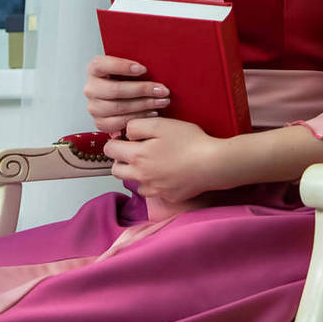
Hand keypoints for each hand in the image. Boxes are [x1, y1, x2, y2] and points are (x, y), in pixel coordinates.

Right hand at [83, 55, 169, 132]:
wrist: (120, 97)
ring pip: (119, 107)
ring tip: (162, 101)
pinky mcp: (100, 122)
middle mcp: (91, 88)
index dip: (123, 67)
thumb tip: (156, 63)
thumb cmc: (127, 78)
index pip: (103, 65)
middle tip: (162, 90)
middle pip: (115, 90)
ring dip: (144, 105)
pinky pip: (120, 122)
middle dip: (142, 90)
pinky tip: (152, 112)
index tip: (143, 69)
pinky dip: (138, 117)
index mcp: (94, 69)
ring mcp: (94, 107)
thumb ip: (134, 65)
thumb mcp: (127, 67)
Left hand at [104, 117, 220, 203]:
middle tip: (136, 150)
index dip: (115, 141)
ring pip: (134, 182)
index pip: (110, 150)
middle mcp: (141, 176)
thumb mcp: (161, 124)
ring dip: (137, 173)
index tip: (126, 137)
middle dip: (121, 159)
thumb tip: (125, 133)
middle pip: (116, 170)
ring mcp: (154, 189)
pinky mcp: (167, 197)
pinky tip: (166, 173)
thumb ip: (136, 126)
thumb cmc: (189, 141)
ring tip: (153, 161)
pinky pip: (152, 191)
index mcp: (137, 156)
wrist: (212, 164)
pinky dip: (154, 183)